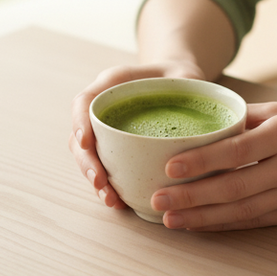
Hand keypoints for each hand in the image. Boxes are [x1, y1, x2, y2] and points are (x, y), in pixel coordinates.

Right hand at [70, 62, 204, 208]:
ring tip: (111, 199)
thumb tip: (195, 100)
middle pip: (81, 137)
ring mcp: (107, 133)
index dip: (80, 123)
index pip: (84, 102)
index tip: (87, 142)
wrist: (177, 85)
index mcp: (112, 86)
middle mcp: (103, 110)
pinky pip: (105, 169)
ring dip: (96, 180)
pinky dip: (109, 187)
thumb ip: (189, 81)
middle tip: (101, 182)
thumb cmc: (179, 78)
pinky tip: (119, 202)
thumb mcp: (185, 74)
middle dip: (87, 162)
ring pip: (88, 158)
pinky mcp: (116, 151)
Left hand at [151, 102, 276, 229]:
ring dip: (202, 217)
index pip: (236, 150)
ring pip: (241, 210)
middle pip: (233, 186)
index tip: (170, 166)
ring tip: (170, 219)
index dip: (201, 161)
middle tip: (158, 199)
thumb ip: (247, 117)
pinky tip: (200, 225)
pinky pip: (255, 221)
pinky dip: (225, 224)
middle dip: (191, 196)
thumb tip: (204, 121)